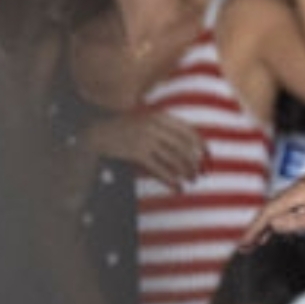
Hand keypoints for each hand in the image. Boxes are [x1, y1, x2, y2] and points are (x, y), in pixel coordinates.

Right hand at [90, 110, 205, 187]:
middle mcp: (155, 126)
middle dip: (194, 162)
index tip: (208, 155)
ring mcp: (146, 139)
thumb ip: (164, 127)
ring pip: (173, 159)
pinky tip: (177, 187)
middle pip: (183, 147)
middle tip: (199, 173)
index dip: (201, 144)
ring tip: (191, 180)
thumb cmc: (123, 127)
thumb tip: (188, 144)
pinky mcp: (137, 153)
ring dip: (185, 172)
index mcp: (160, 116)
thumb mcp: (145, 120)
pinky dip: (171, 180)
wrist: (96, 131)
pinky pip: (159, 169)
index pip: (188, 130)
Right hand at [250, 173, 304, 245]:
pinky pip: (297, 206)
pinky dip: (286, 219)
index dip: (255, 228)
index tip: (244, 244)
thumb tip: (273, 224)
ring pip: (286, 206)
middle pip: (275, 206)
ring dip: (272, 224)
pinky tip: (281, 230)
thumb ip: (295, 223)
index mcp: (303, 188)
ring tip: (258, 242)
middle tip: (246, 246)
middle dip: (259, 226)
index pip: (271, 209)